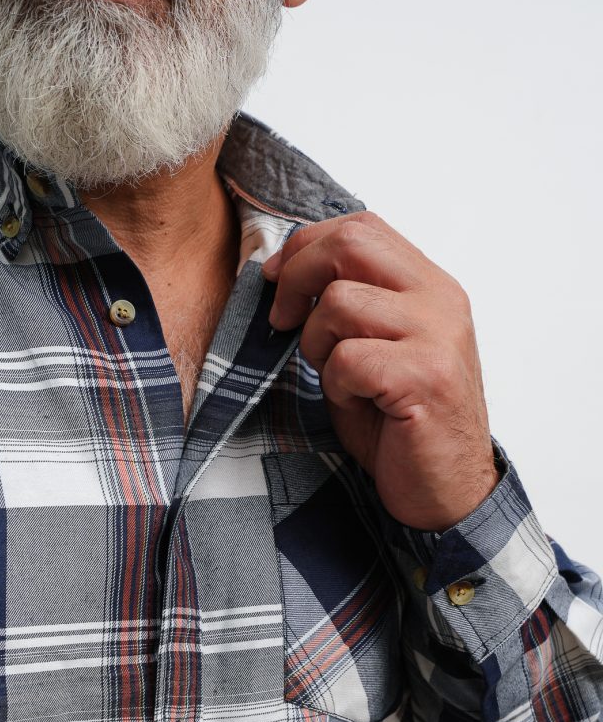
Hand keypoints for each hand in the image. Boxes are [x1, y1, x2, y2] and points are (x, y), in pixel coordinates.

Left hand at [262, 211, 498, 531]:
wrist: (445, 492)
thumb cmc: (401, 427)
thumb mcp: (372, 352)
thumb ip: (345, 310)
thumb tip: (283, 276)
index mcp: (431, 287)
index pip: (363, 228)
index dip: (307, 245)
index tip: (275, 279)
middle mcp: (441, 301)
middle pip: (351, 243)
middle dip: (297, 275)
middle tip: (280, 319)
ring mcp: (437, 337)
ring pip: (340, 302)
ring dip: (317, 344)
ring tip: (338, 379)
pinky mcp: (425, 377)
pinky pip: (347, 358)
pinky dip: (335, 384)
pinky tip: (358, 404)